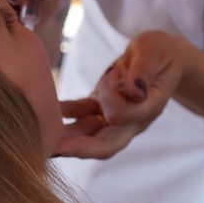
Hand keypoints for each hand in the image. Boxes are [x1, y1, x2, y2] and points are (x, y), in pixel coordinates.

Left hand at [54, 31, 192, 158]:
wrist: (161, 57)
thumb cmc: (162, 53)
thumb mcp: (154, 52)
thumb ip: (144, 69)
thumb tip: (135, 90)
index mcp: (148, 107)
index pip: (124, 115)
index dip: (113, 98)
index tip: (114, 74)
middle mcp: (132, 119)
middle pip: (106, 144)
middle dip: (80, 148)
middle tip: (52, 150)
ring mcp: (115, 116)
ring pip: (90, 136)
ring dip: (67, 139)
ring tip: (42, 139)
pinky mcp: (102, 107)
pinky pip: (81, 116)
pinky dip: (66, 115)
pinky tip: (50, 109)